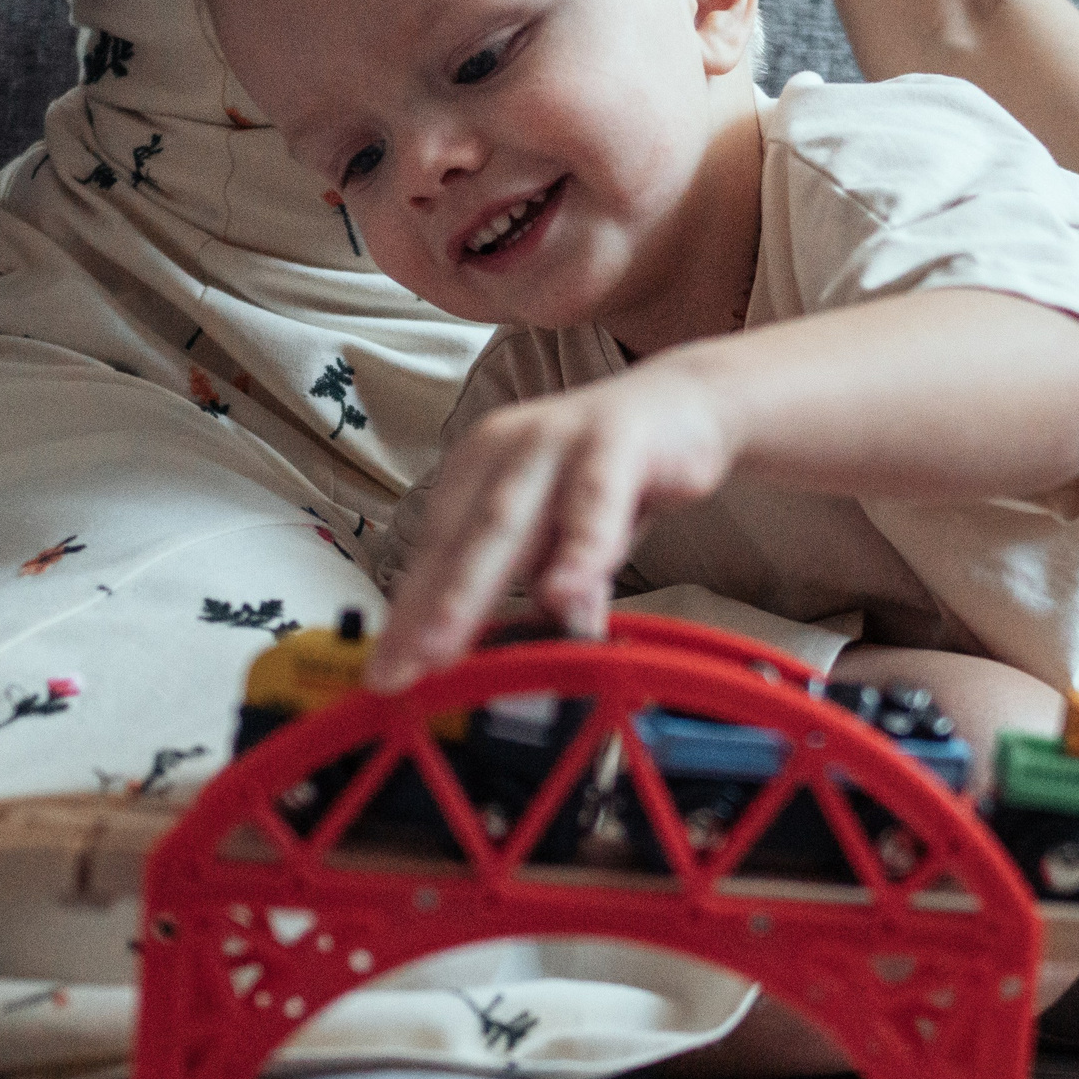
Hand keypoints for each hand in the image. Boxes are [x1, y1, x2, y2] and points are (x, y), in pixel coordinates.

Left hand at [367, 374, 733, 692]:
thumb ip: (558, 592)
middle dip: (421, 611)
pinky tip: (565, 595)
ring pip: (506, 521)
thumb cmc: (618, 476)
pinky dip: (579, 551)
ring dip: (470, 587)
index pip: (434, 553)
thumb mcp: (575, 540)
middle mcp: (503, 453)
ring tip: (442, 645)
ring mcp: (555, 441)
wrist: (692, 399)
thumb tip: (544, 664)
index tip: (386, 678)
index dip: (408, 617)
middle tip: (395, 673)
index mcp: (478, 473)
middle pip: (455, 541)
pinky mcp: (616, 440)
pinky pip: (594, 502)